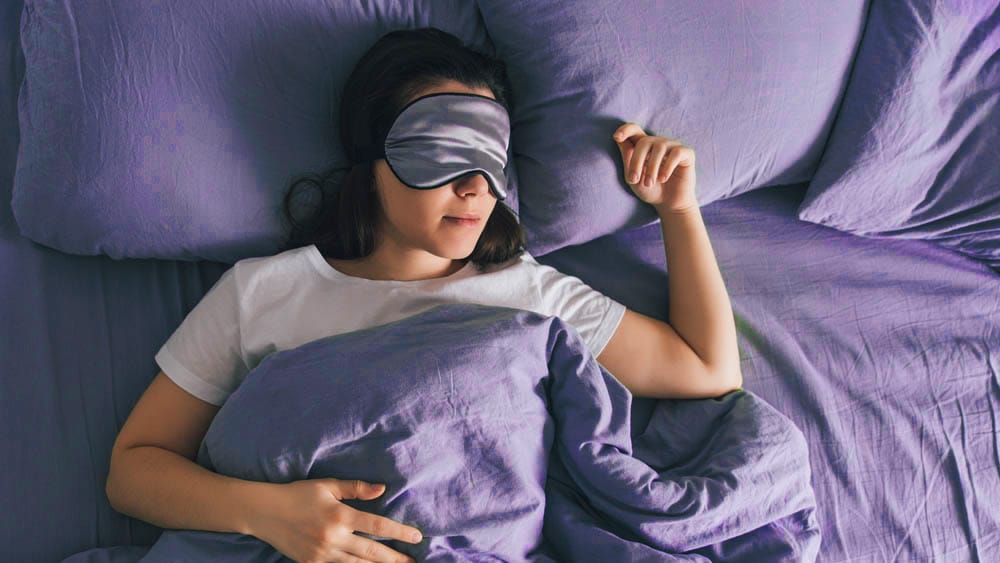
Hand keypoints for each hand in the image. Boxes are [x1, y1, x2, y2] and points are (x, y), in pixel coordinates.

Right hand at [248, 478, 422, 562]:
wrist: (264, 512)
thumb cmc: (298, 494)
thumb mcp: (327, 485)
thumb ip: (356, 488)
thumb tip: (382, 489)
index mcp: (340, 515)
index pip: (378, 525)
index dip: (400, 532)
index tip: (417, 536)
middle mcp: (334, 537)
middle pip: (373, 552)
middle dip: (395, 558)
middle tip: (413, 562)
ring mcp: (323, 554)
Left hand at [613, 122, 697, 212]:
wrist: (669, 204)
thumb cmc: (650, 190)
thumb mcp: (633, 178)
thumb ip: (627, 160)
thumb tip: (620, 141)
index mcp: (644, 147)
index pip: (634, 129)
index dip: (625, 130)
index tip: (617, 137)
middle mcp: (658, 143)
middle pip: (644, 141)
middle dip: (636, 161)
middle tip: (633, 180)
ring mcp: (673, 146)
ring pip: (660, 147)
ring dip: (652, 167)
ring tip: (649, 183)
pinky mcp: (687, 153)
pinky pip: (676, 153)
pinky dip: (667, 167)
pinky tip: (663, 179)